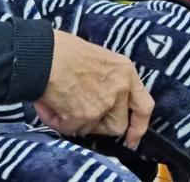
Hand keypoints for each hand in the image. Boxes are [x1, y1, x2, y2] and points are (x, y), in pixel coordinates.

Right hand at [34, 30, 153, 148]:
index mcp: (127, 73)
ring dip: (76, 123)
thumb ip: (111, 82)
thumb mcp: (103, 61)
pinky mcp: (84, 116)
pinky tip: (49, 106)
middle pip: (118, 125)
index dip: (139, 126)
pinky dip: (58, 122)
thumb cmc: (67, 51)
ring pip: (92, 129)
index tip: (132, 139)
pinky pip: (71, 130)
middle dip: (100, 126)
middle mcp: (120, 90)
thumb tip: (105, 106)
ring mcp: (103, 104)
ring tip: (60, 104)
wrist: (45, 54)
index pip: (144, 106)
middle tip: (81, 117)